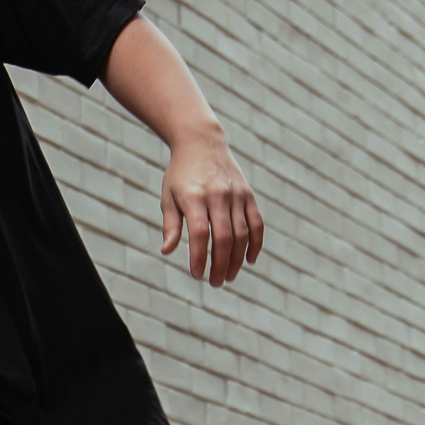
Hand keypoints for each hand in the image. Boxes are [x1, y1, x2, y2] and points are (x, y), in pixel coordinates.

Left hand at [161, 129, 264, 286]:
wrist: (201, 142)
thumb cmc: (180, 174)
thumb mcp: (169, 196)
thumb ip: (171, 225)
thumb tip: (167, 251)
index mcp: (194, 197)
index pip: (199, 234)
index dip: (199, 257)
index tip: (197, 275)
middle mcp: (218, 195)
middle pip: (224, 237)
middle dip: (220, 264)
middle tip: (215, 282)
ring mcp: (236, 195)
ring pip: (242, 234)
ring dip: (236, 260)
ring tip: (228, 276)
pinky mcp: (248, 195)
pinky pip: (257, 223)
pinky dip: (255, 243)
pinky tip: (249, 260)